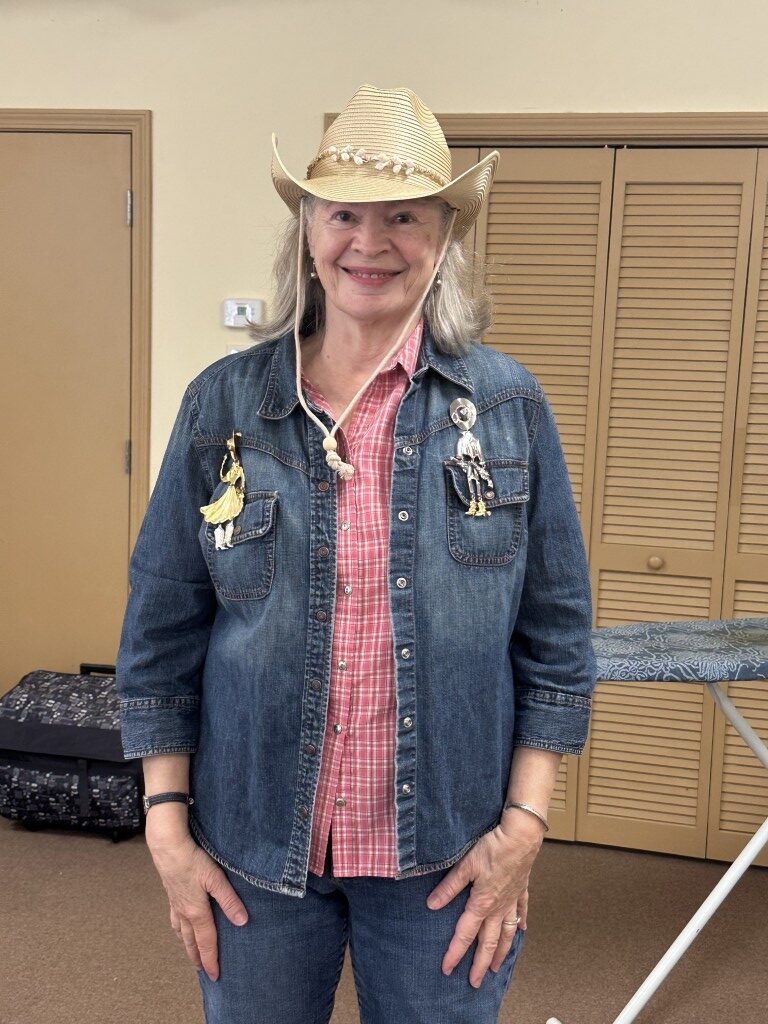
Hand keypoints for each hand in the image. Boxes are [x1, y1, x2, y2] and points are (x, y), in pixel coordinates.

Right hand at [147, 830, 248, 981]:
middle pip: (192, 942)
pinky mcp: (172, 895)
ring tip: (192, 957)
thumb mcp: (216, 878)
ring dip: (188, 947)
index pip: (207, 942)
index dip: (211, 960)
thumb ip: (229, 900)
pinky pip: (175, 920)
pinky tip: (180, 929)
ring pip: (182, 933)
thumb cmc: (192, 860)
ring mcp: (176, 904)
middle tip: (204, 973)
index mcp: (197, 912)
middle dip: (198, 958)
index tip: (215, 975)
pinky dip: (179, 930)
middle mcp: (184, 912)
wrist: (167, 847)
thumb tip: (242, 921)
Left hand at [425, 814, 542, 987]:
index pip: (465, 934)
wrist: (521, 837)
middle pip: (489, 942)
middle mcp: (498, 907)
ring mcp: (512, 900)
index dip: (455, 952)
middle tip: (475, 982)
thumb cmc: (493, 847)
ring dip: (501, 952)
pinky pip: (521, 911)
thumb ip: (449, 887)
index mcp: (482, 903)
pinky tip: (521, 931)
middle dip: (481, 964)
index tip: (447, 969)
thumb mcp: (465, 865)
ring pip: (507, 933)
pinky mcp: (521, 890)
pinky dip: (520, 923)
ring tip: (498, 967)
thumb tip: (431, 905)